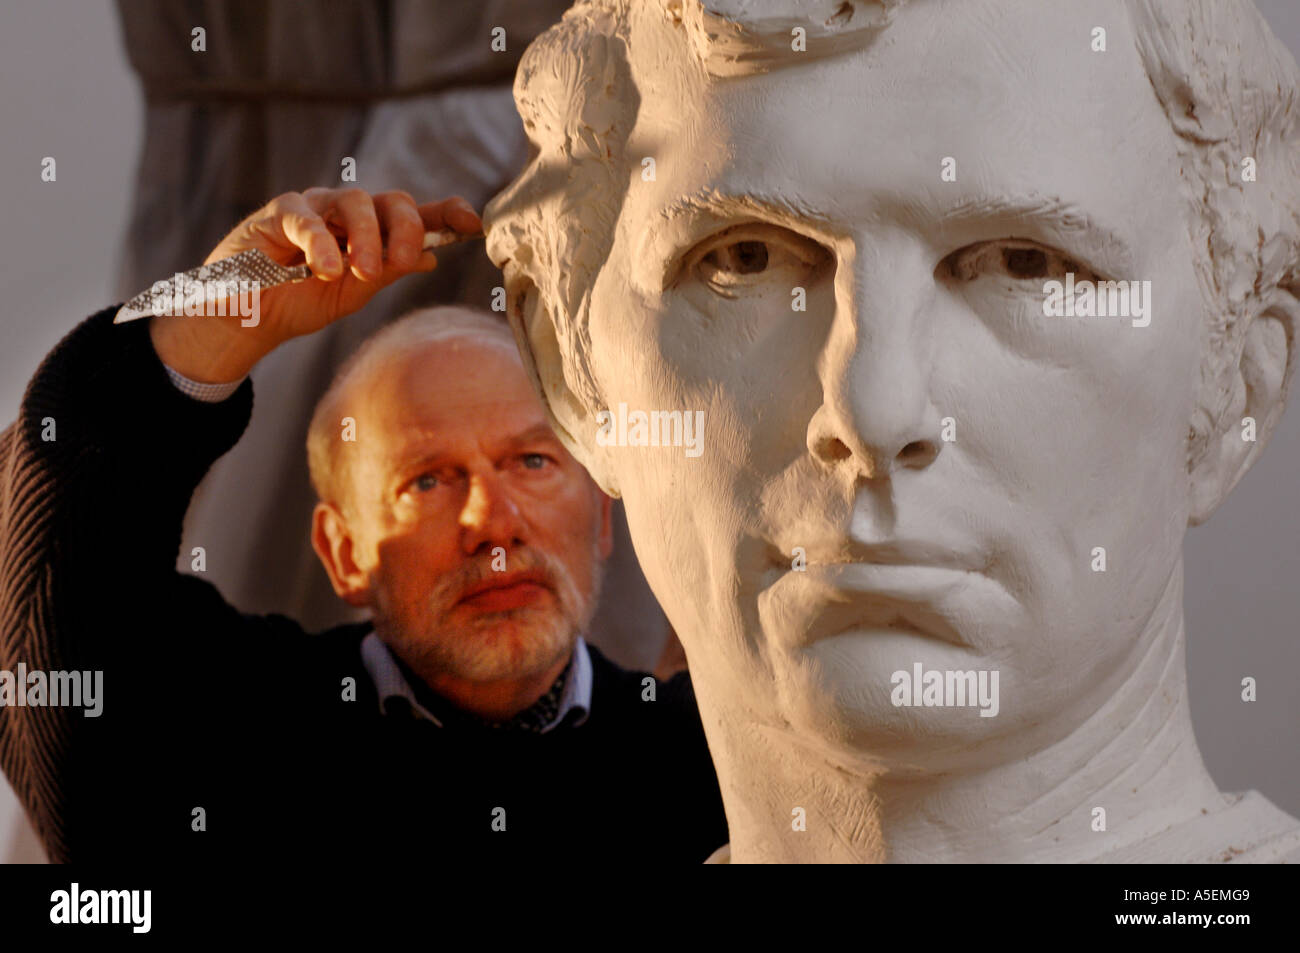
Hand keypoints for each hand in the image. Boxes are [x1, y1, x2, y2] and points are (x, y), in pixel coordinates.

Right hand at [149, 189, 481, 382]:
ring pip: (356, 201)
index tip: (472, 225)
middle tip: (396, 264)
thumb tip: (430, 259)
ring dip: (367, 236)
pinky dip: (322, 243)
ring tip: (361, 271)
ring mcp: (314, 207)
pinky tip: (327, 270)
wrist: (248, 318)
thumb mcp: (353, 292)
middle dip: (405, 231)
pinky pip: (306, 216)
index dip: (446, 213)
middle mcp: (348, 212)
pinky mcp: (278, 214)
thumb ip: (387, 272)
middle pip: (393, 200)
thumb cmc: (301, 301)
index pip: (416, 213)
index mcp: (372, 231)